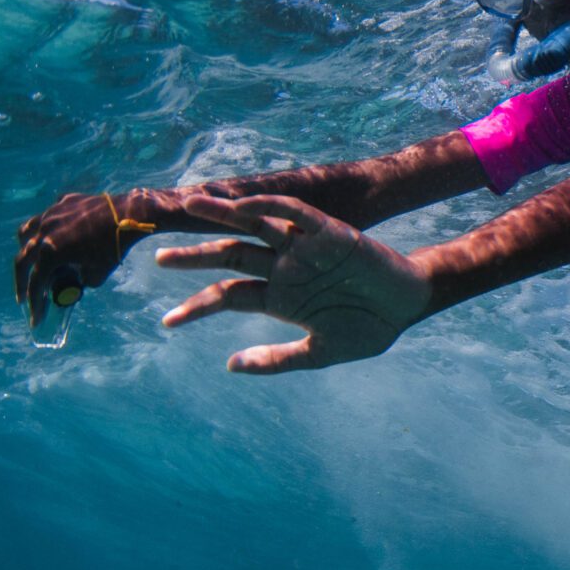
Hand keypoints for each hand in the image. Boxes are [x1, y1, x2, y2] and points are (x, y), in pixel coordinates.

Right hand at [14, 190, 161, 326]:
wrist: (130, 214)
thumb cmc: (114, 247)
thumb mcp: (98, 273)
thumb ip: (82, 282)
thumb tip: (76, 282)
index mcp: (50, 251)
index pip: (36, 282)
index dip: (35, 303)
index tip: (35, 318)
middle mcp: (44, 231)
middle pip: (23, 259)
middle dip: (21, 281)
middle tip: (23, 297)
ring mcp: (51, 214)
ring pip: (26, 232)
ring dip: (25, 249)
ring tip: (29, 261)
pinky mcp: (63, 202)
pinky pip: (47, 217)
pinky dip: (45, 229)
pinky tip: (52, 236)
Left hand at [155, 194, 429, 373]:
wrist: (410, 306)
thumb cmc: (369, 328)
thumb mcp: (319, 353)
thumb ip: (277, 360)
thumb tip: (229, 365)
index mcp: (278, 297)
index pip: (227, 295)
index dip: (196, 307)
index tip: (167, 323)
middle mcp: (284, 268)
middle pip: (230, 255)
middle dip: (195, 257)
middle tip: (160, 259)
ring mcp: (303, 248)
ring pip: (253, 226)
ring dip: (222, 216)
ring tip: (190, 204)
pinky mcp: (328, 231)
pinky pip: (293, 213)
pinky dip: (269, 208)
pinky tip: (243, 208)